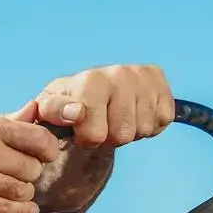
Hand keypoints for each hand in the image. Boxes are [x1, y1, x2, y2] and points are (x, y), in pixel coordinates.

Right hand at [0, 110, 62, 212]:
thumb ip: (4, 120)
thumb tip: (35, 112)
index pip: (39, 140)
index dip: (46, 149)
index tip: (42, 153)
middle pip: (33, 169)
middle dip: (29, 172)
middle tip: (18, 171)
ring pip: (23, 191)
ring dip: (21, 192)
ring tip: (9, 187)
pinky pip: (7, 209)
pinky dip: (20, 211)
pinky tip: (24, 209)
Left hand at [19, 64, 173, 147]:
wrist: (93, 89)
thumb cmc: (67, 102)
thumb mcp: (49, 107)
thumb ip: (52, 111)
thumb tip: (74, 113)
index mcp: (90, 80)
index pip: (95, 132)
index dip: (86, 138)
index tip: (79, 129)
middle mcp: (120, 74)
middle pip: (121, 135)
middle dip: (107, 138)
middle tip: (100, 124)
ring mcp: (144, 79)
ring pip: (142, 130)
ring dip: (128, 132)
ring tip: (115, 118)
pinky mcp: (163, 85)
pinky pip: (161, 122)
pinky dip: (147, 126)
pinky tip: (133, 114)